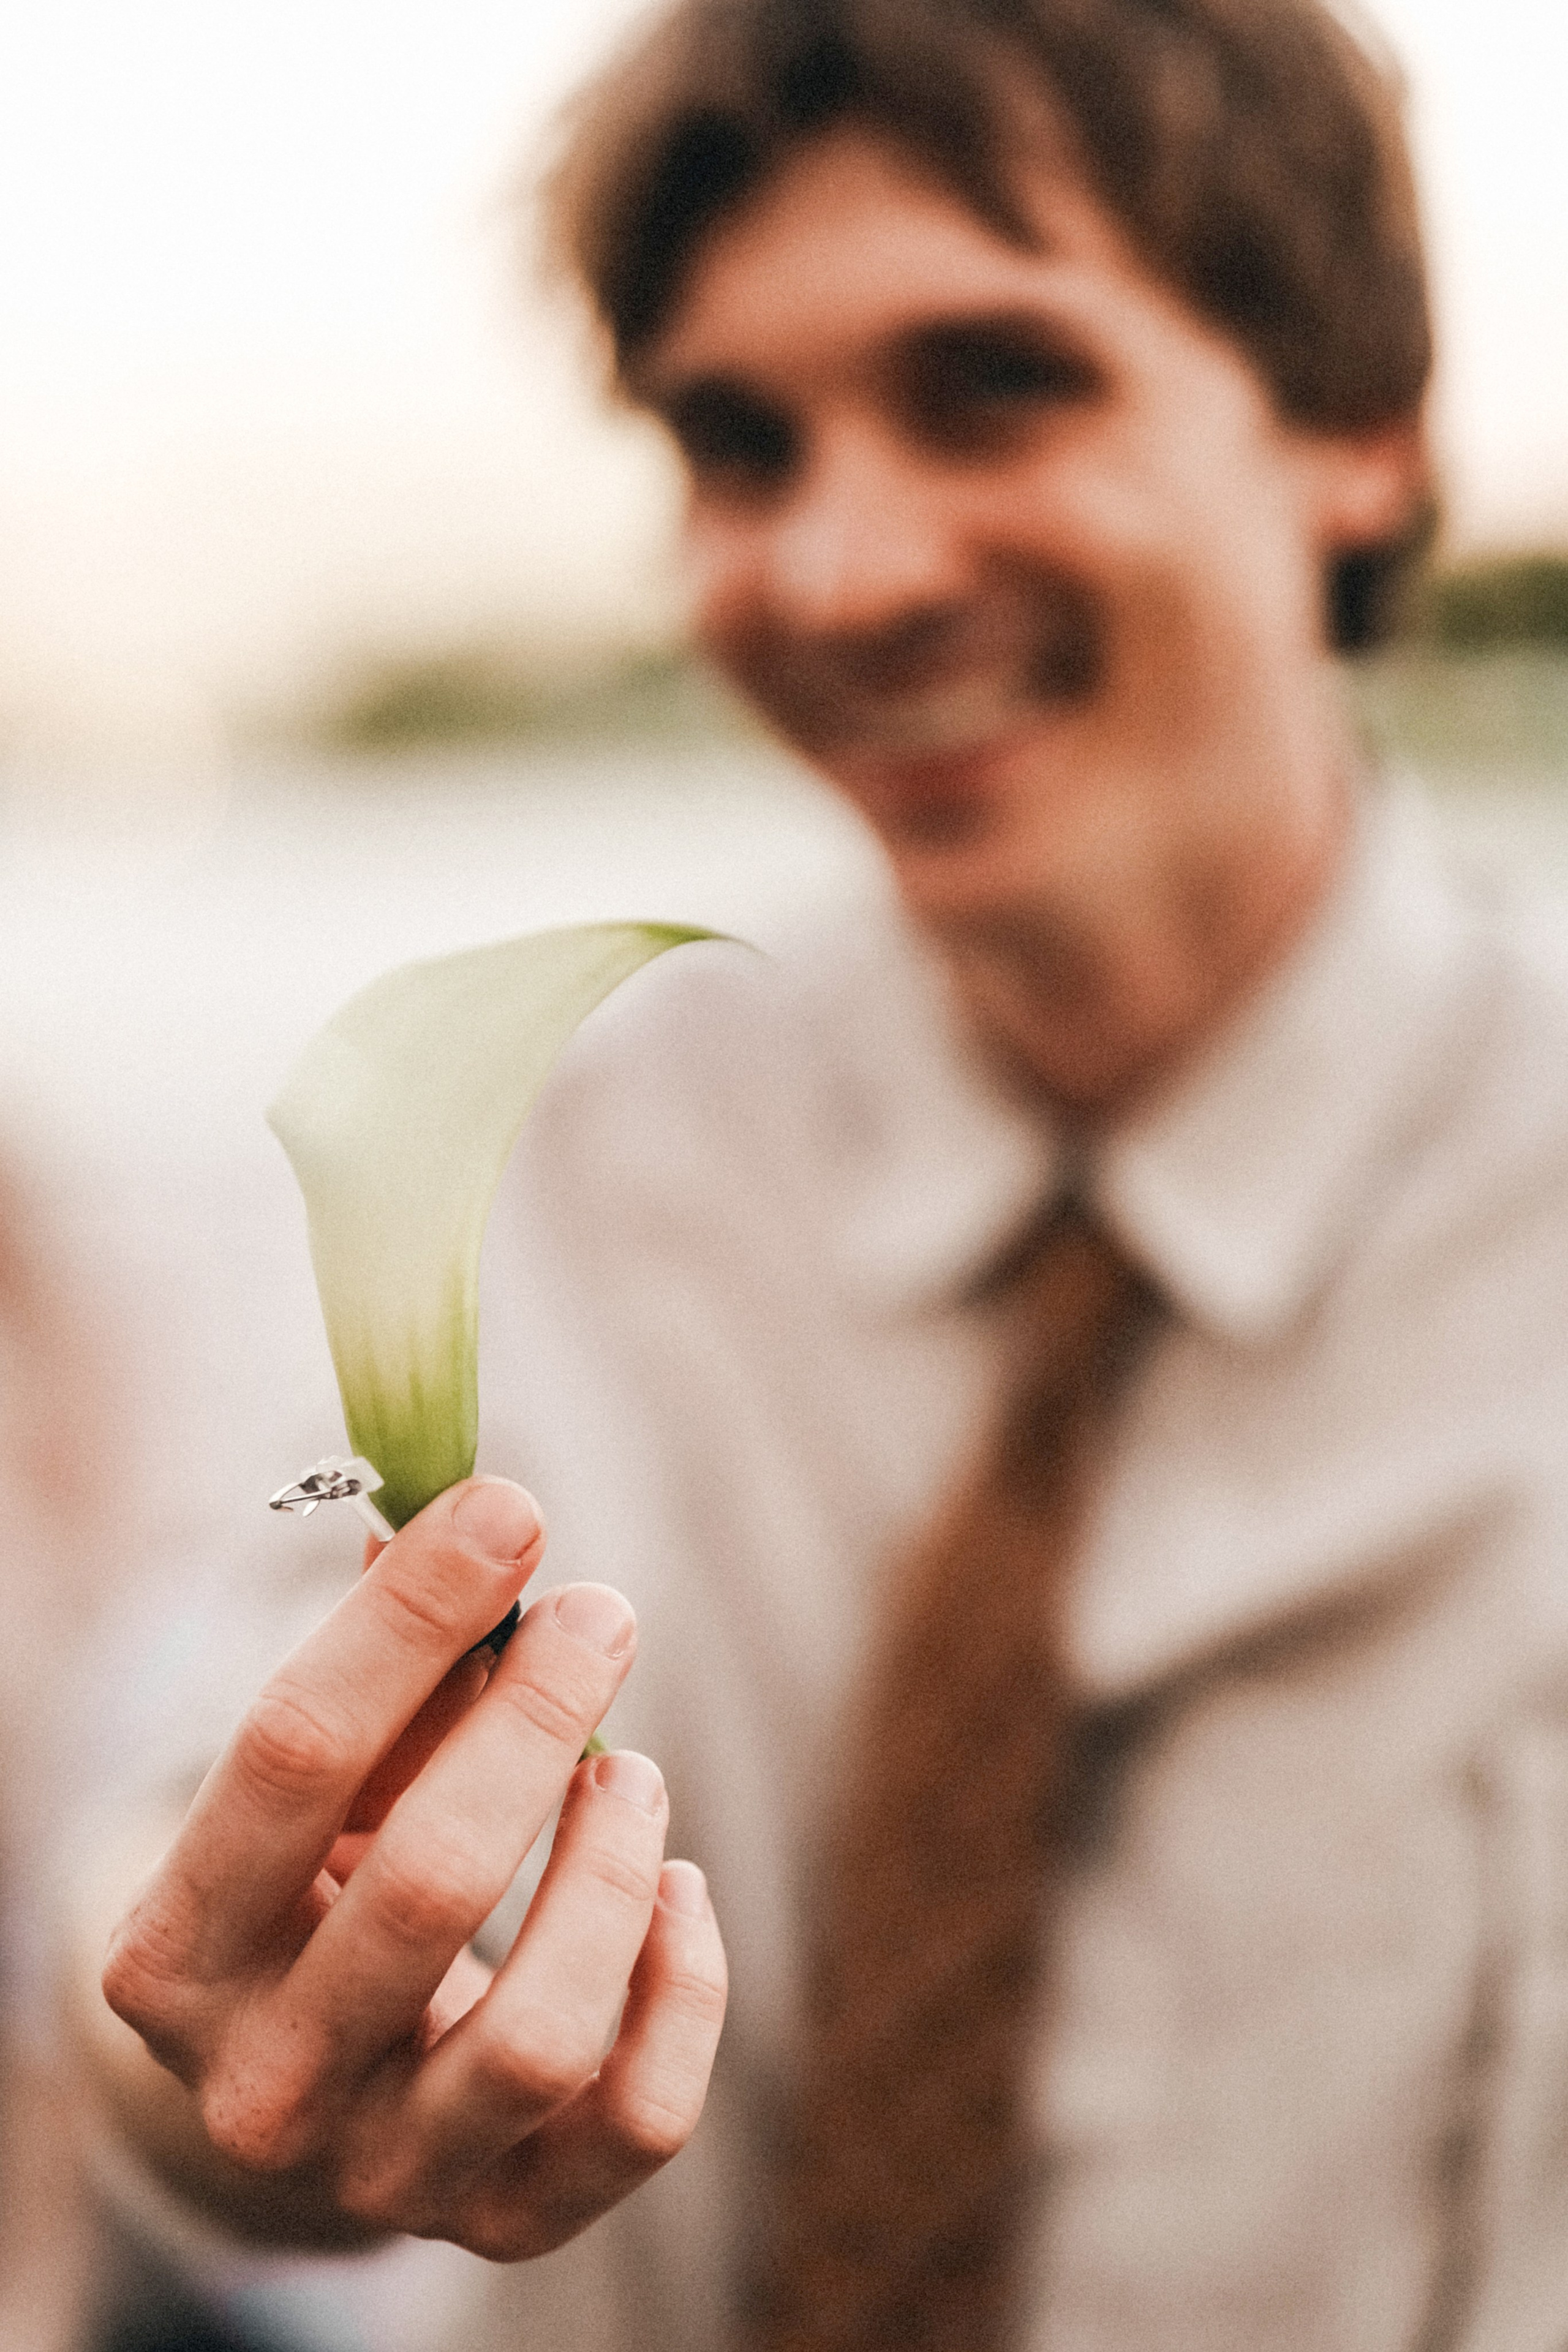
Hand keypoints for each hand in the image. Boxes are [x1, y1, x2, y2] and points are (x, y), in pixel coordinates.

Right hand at [101, 1477, 726, 2258]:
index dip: (410, 1618)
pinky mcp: (509, 2220)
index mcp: (173, 1953)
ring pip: (542, 2031)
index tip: (510, 1509)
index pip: (292, 1752)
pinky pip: (637, 2117)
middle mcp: (261, 2085)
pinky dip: (685, 1986)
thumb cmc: (324, 1884)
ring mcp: (385, 2173)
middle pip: (427, 1882)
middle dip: (534, 1720)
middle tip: (601, 1614)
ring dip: (610, 1864)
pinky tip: (676, 1891)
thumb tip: (465, 1516)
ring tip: (634, 1771)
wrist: (320, 2086)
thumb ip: (386, 1666)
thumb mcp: (316, 1788)